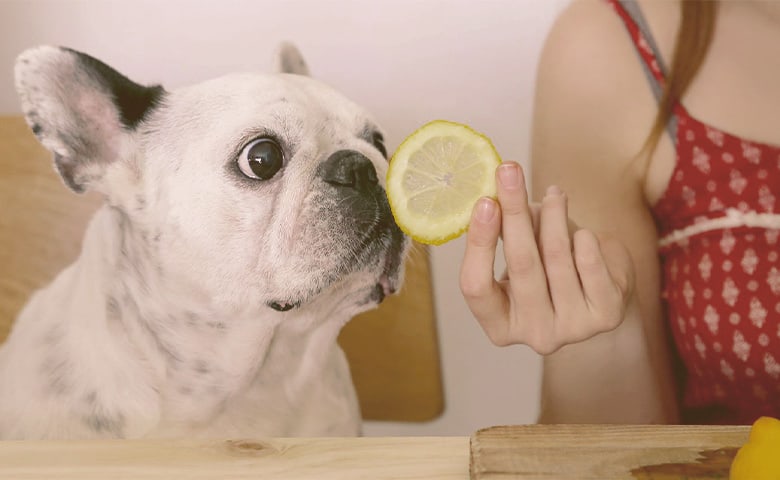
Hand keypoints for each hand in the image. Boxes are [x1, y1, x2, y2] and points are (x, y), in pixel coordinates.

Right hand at [459, 161, 634, 353]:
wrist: (601, 293)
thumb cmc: (549, 270)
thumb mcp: (521, 253)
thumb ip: (506, 230)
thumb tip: (500, 189)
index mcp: (499, 325)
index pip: (475, 286)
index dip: (479, 243)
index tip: (485, 201)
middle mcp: (533, 335)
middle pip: (519, 266)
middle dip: (514, 211)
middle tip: (510, 170)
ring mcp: (571, 330)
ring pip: (556, 258)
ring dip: (553, 216)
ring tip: (554, 194)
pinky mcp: (605, 316)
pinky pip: (589, 263)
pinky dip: (584, 239)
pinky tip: (582, 232)